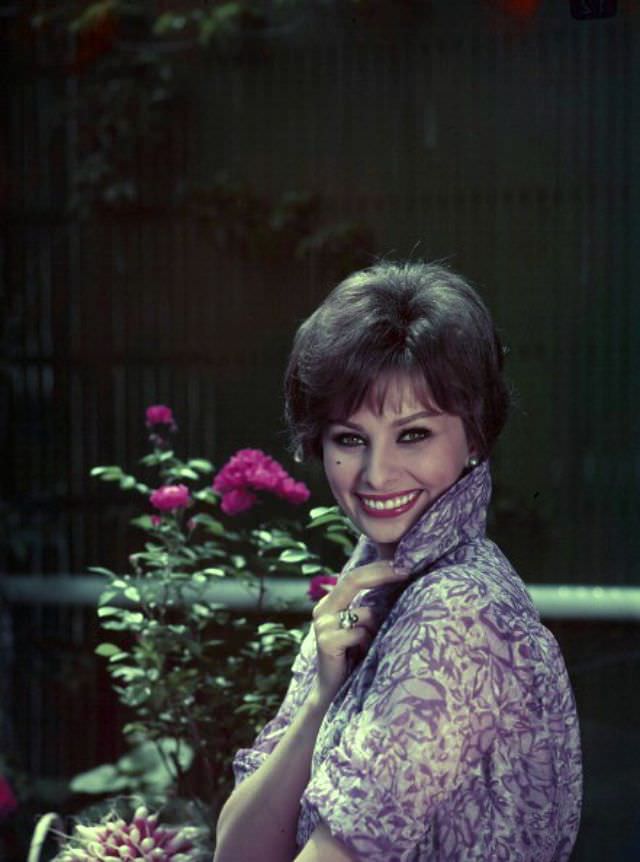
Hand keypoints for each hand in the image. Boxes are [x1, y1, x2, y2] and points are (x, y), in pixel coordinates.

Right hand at [310, 560, 408, 703]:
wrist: (334, 693)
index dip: (378, 568)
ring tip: (370, 648)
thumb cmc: (357, 658)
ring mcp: (322, 625)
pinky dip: (368, 644)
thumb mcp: (364, 627)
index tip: (404, 564)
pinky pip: (360, 633)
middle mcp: (323, 609)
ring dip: (376, 631)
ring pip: (365, 614)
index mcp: (331, 603)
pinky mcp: (326, 641)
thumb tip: (401, 580)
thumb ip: (371, 606)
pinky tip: (361, 657)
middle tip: (406, 571)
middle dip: (382, 574)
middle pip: (352, 580)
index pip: (354, 575)